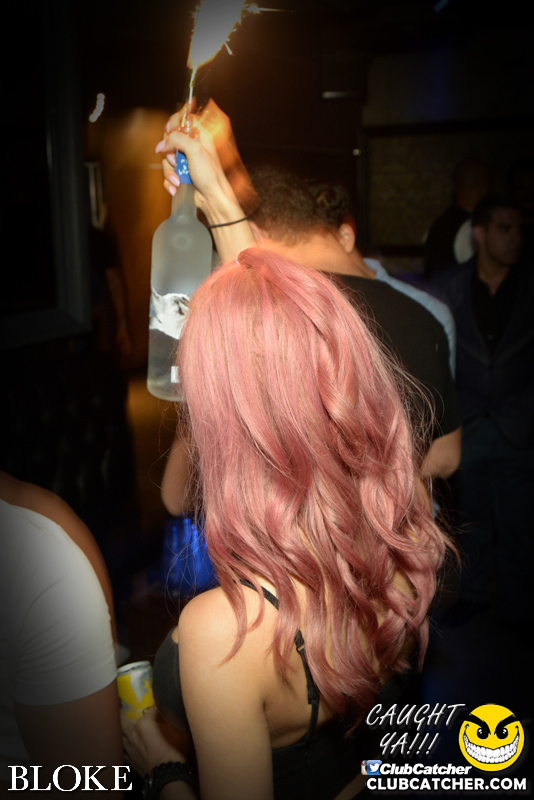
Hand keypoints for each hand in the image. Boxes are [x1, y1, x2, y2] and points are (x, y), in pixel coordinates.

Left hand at [121, 706, 192, 777]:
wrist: (166, 775)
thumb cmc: (172, 750)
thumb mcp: (174, 730)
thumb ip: (167, 720)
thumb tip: (164, 714)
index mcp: (143, 724)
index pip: (148, 711)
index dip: (153, 709)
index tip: (157, 710)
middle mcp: (132, 734)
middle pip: (123, 720)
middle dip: (125, 716)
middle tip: (129, 714)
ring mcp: (128, 749)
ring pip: (119, 736)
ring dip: (123, 732)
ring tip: (127, 730)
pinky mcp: (129, 761)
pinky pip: (123, 750)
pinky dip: (125, 746)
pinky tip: (129, 746)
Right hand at [156, 100, 257, 215]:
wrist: (211, 198)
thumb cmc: (210, 174)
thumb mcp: (195, 150)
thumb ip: (176, 139)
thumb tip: (161, 144)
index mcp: (199, 136)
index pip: (183, 119)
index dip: (174, 123)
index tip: (170, 131)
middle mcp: (191, 146)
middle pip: (169, 139)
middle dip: (169, 151)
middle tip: (176, 160)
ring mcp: (185, 160)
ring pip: (166, 158)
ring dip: (169, 170)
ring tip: (178, 179)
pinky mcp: (180, 173)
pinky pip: (167, 173)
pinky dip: (170, 181)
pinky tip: (176, 186)